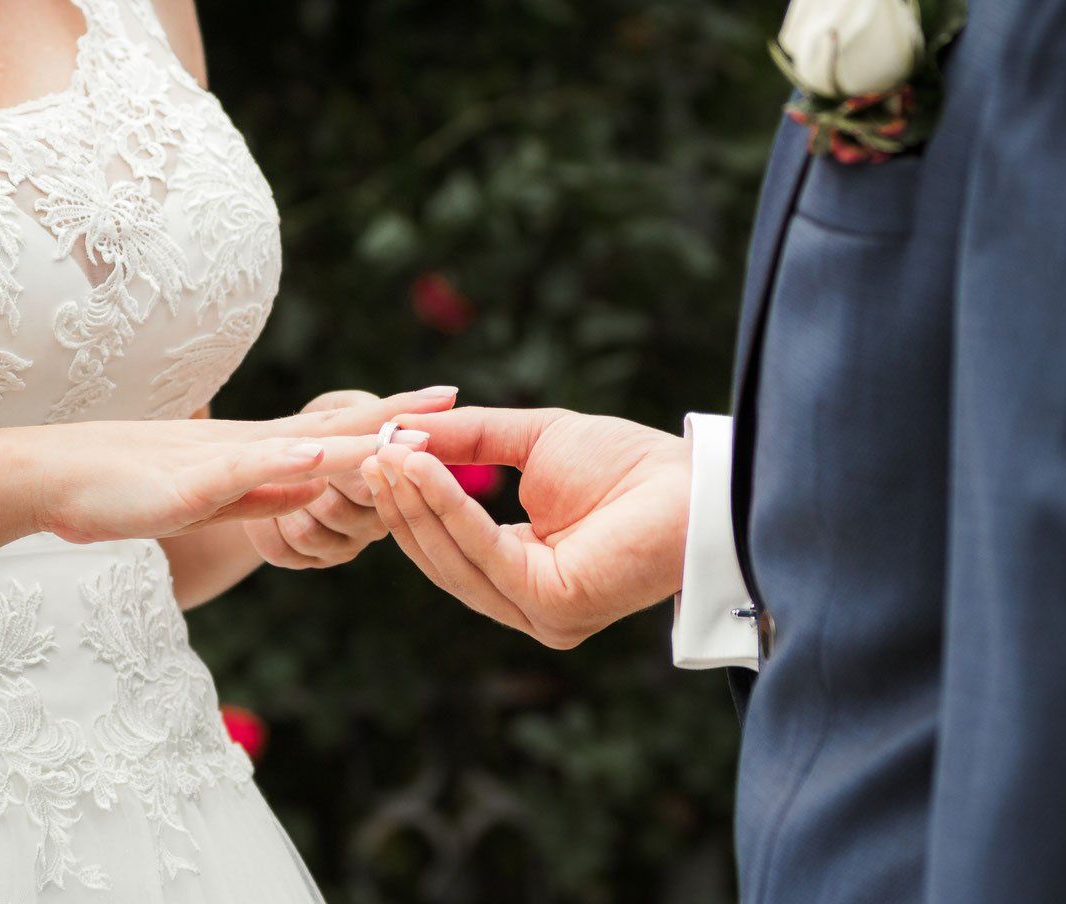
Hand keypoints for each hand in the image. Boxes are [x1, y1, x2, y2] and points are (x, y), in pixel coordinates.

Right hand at [12, 387, 457, 543]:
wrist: (54, 477)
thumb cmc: (128, 487)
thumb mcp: (217, 496)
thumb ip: (265, 490)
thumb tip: (316, 490)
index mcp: (264, 456)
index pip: (343, 436)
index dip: (394, 423)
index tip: (445, 410)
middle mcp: (253, 450)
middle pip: (338, 429)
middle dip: (399, 417)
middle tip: (456, 398)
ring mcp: (222, 462)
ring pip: (303, 445)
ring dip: (360, 436)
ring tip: (411, 426)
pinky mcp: (189, 484)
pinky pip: (244, 470)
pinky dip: (286, 462)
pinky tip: (322, 457)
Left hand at [243, 389, 445, 568]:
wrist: (268, 462)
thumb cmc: (318, 426)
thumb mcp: (350, 411)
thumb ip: (393, 410)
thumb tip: (449, 392)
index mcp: (393, 486)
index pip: (383, 479)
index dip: (362, 462)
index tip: (345, 448)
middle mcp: (375, 522)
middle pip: (338, 509)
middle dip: (311, 480)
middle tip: (298, 454)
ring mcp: (343, 545)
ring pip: (308, 533)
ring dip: (283, 503)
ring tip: (275, 479)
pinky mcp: (308, 560)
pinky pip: (283, 552)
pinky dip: (265, 525)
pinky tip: (264, 507)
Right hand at [361, 407, 691, 648]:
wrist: (695, 482)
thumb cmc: (629, 464)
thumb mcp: (532, 442)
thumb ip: (469, 441)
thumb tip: (401, 434)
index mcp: (523, 574)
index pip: (449, 546)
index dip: (411, 502)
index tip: (376, 456)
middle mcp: (527, 605)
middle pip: (441, 558)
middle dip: (402, 505)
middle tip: (369, 456)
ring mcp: (538, 614)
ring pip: (454, 559)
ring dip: (416, 504)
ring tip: (388, 455)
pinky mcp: (552, 606)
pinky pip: (483, 552)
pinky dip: (448, 506)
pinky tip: (422, 468)